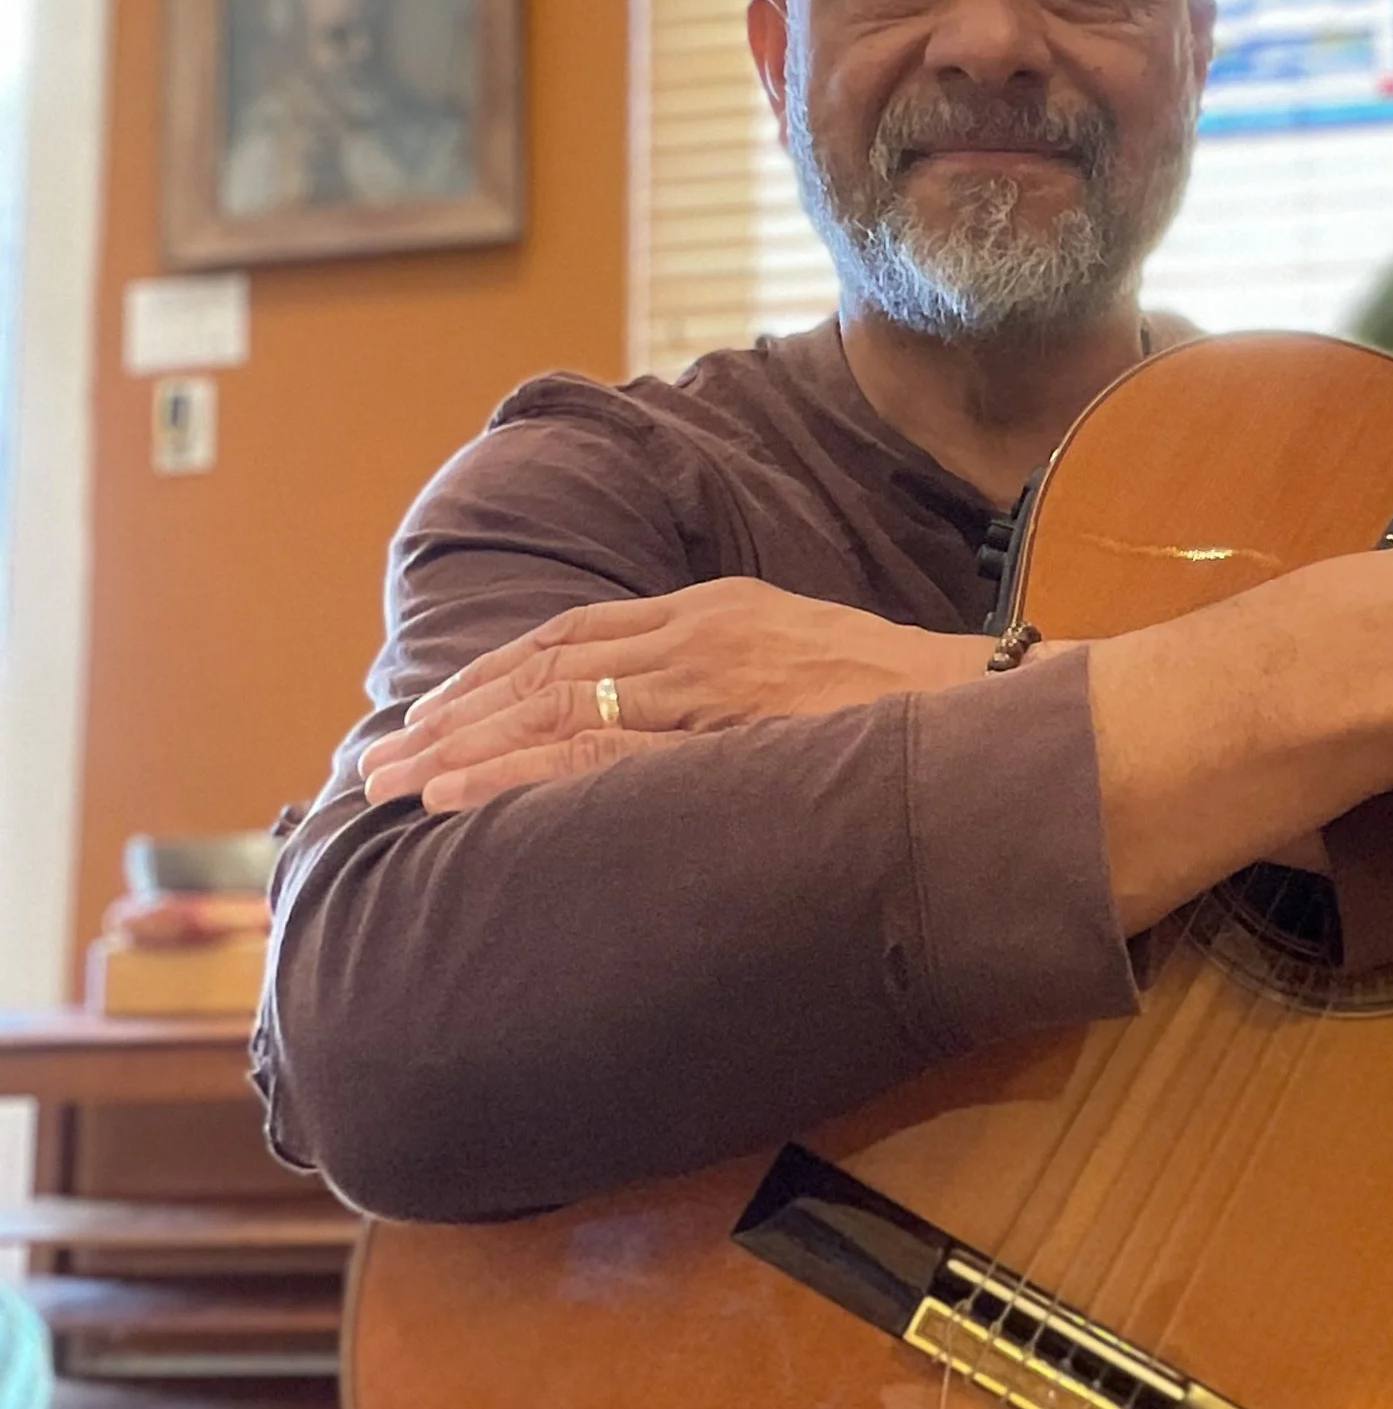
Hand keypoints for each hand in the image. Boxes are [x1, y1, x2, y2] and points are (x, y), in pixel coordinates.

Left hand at [359, 578, 992, 812]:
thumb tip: (684, 734)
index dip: (497, 677)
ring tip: (393, 782)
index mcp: (719, 612)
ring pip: (555, 706)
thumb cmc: (916, 709)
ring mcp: (712, 682)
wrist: (996, 712)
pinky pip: (601, 753)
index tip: (437, 716)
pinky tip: (464, 796)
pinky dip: (520, 774)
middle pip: (546, 667)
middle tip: (381, 761)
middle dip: (456, 715)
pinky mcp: (727, 733)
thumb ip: (742, 685)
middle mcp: (701, 635)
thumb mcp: (814, 666)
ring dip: (464, 747)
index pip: (578, 637)